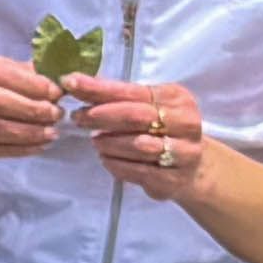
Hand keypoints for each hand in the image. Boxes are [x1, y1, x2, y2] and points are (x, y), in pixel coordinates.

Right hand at [0, 54, 66, 163]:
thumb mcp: (12, 79)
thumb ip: (34, 76)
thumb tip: (64, 77)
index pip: (4, 73)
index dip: (32, 83)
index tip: (57, 92)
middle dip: (32, 109)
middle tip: (57, 114)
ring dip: (29, 132)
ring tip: (52, 133)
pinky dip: (22, 149)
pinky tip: (41, 146)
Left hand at [69, 76, 210, 193]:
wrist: (192, 169)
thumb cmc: (162, 131)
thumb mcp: (146, 108)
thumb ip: (116, 97)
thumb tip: (75, 83)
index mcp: (176, 97)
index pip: (132, 91)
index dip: (99, 88)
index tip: (70, 84)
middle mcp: (184, 122)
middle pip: (135, 116)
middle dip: (101, 116)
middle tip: (78, 118)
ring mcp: (183, 152)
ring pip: (138, 145)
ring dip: (109, 143)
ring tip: (96, 142)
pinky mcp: (173, 179)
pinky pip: (139, 171)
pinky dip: (117, 165)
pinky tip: (106, 160)